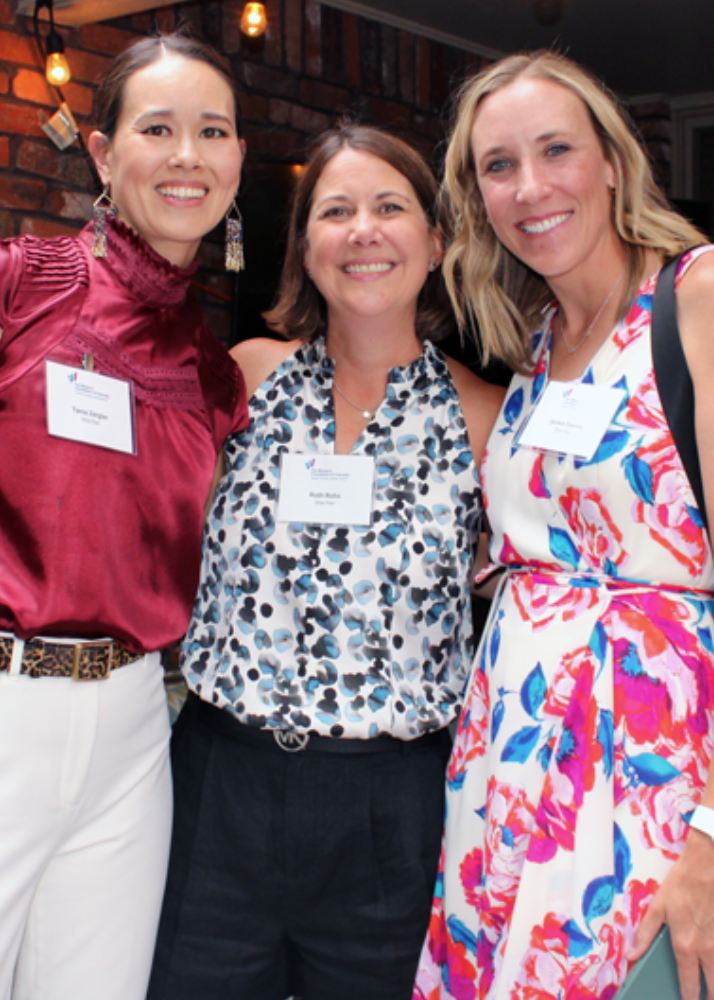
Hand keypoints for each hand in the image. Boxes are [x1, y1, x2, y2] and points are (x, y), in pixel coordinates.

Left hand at [628, 829, 713, 999]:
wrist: (708, 866)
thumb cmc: (681, 885)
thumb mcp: (657, 908)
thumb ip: (644, 935)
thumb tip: (631, 955)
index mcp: (686, 947)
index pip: (688, 983)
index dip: (688, 997)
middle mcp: (708, 950)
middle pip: (713, 986)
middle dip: (709, 995)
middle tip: (704, 997)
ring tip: (711, 987)